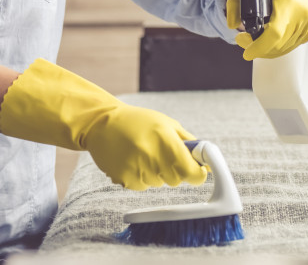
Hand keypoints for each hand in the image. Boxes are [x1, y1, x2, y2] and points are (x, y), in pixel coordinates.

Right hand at [0, 58, 206, 189]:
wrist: (101, 124)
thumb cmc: (138, 121)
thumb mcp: (166, 123)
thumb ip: (188, 142)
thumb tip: (207, 160)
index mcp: (166, 140)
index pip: (192, 172)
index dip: (198, 174)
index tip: (197, 171)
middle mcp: (152, 156)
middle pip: (177, 180)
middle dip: (175, 170)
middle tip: (162, 154)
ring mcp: (137, 169)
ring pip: (159, 183)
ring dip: (156, 172)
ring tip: (143, 153)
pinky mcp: (125, 179)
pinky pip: (143, 187)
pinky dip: (141, 176)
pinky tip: (131, 160)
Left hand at [227, 0, 307, 59]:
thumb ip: (235, 2)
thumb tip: (232, 25)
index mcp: (289, 2)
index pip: (275, 33)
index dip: (259, 47)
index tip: (246, 53)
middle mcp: (303, 13)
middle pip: (279, 44)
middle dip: (258, 48)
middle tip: (241, 40)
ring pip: (286, 47)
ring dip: (268, 49)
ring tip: (252, 40)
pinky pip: (294, 44)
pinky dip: (279, 46)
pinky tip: (268, 40)